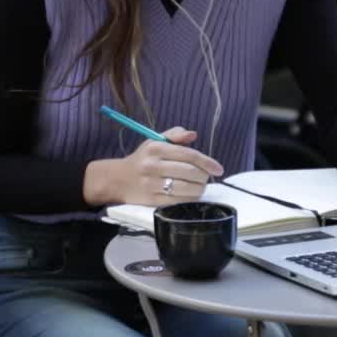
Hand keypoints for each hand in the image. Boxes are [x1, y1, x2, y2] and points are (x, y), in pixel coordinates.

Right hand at [84, 127, 224, 206]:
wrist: (117, 179)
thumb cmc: (141, 159)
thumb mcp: (154, 142)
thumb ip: (175, 135)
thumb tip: (193, 135)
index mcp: (156, 148)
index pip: (188, 154)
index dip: (207, 162)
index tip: (219, 168)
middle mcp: (153, 165)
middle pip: (189, 172)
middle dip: (204, 177)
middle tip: (206, 178)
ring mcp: (151, 184)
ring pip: (185, 189)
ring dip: (199, 189)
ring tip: (200, 187)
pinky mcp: (150, 200)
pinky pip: (177, 202)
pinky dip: (189, 199)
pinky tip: (190, 195)